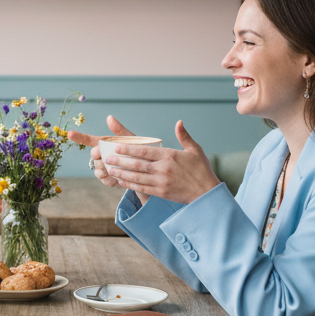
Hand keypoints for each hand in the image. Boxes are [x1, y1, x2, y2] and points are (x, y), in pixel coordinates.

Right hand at [67, 115, 136, 188]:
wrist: (147, 168)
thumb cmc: (138, 150)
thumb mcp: (131, 139)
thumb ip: (119, 130)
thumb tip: (109, 117)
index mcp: (105, 144)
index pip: (89, 140)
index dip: (79, 137)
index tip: (70, 134)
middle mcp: (102, 155)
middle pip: (93, 155)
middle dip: (98, 156)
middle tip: (106, 156)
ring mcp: (103, 167)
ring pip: (97, 168)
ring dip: (104, 168)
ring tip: (115, 168)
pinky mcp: (108, 179)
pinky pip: (104, 179)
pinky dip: (109, 178)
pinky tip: (117, 177)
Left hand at [100, 120, 220, 205]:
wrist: (207, 193)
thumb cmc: (202, 170)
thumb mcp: (195, 150)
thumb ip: (184, 136)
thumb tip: (179, 122)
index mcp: (170, 156)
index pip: (145, 151)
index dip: (129, 149)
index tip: (116, 147)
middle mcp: (164, 169)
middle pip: (137, 164)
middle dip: (120, 161)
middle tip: (107, 159)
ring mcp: (161, 182)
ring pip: (137, 177)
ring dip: (122, 173)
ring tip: (110, 170)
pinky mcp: (161, 193)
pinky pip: (141, 188)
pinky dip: (130, 184)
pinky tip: (121, 181)